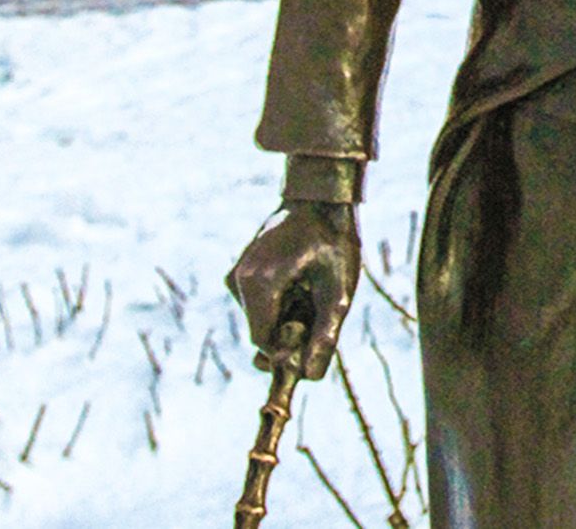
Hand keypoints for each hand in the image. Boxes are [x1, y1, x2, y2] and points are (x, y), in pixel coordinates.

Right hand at [225, 202, 359, 379]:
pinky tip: (299, 278)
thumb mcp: (339, 290)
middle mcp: (238, 279)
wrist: (320, 198)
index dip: (290, 346)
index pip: (264, 343)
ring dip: (286, 314)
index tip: (315, 329)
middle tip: (318, 303)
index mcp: (257, 284)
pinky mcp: (240, 271)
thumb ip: (326, 335)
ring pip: (261, 318)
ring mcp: (236, 274)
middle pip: (262, 331)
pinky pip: (260, 303)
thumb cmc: (333, 241)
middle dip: (289, 328)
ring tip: (310, 285)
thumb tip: (308, 376)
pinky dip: (280, 301)